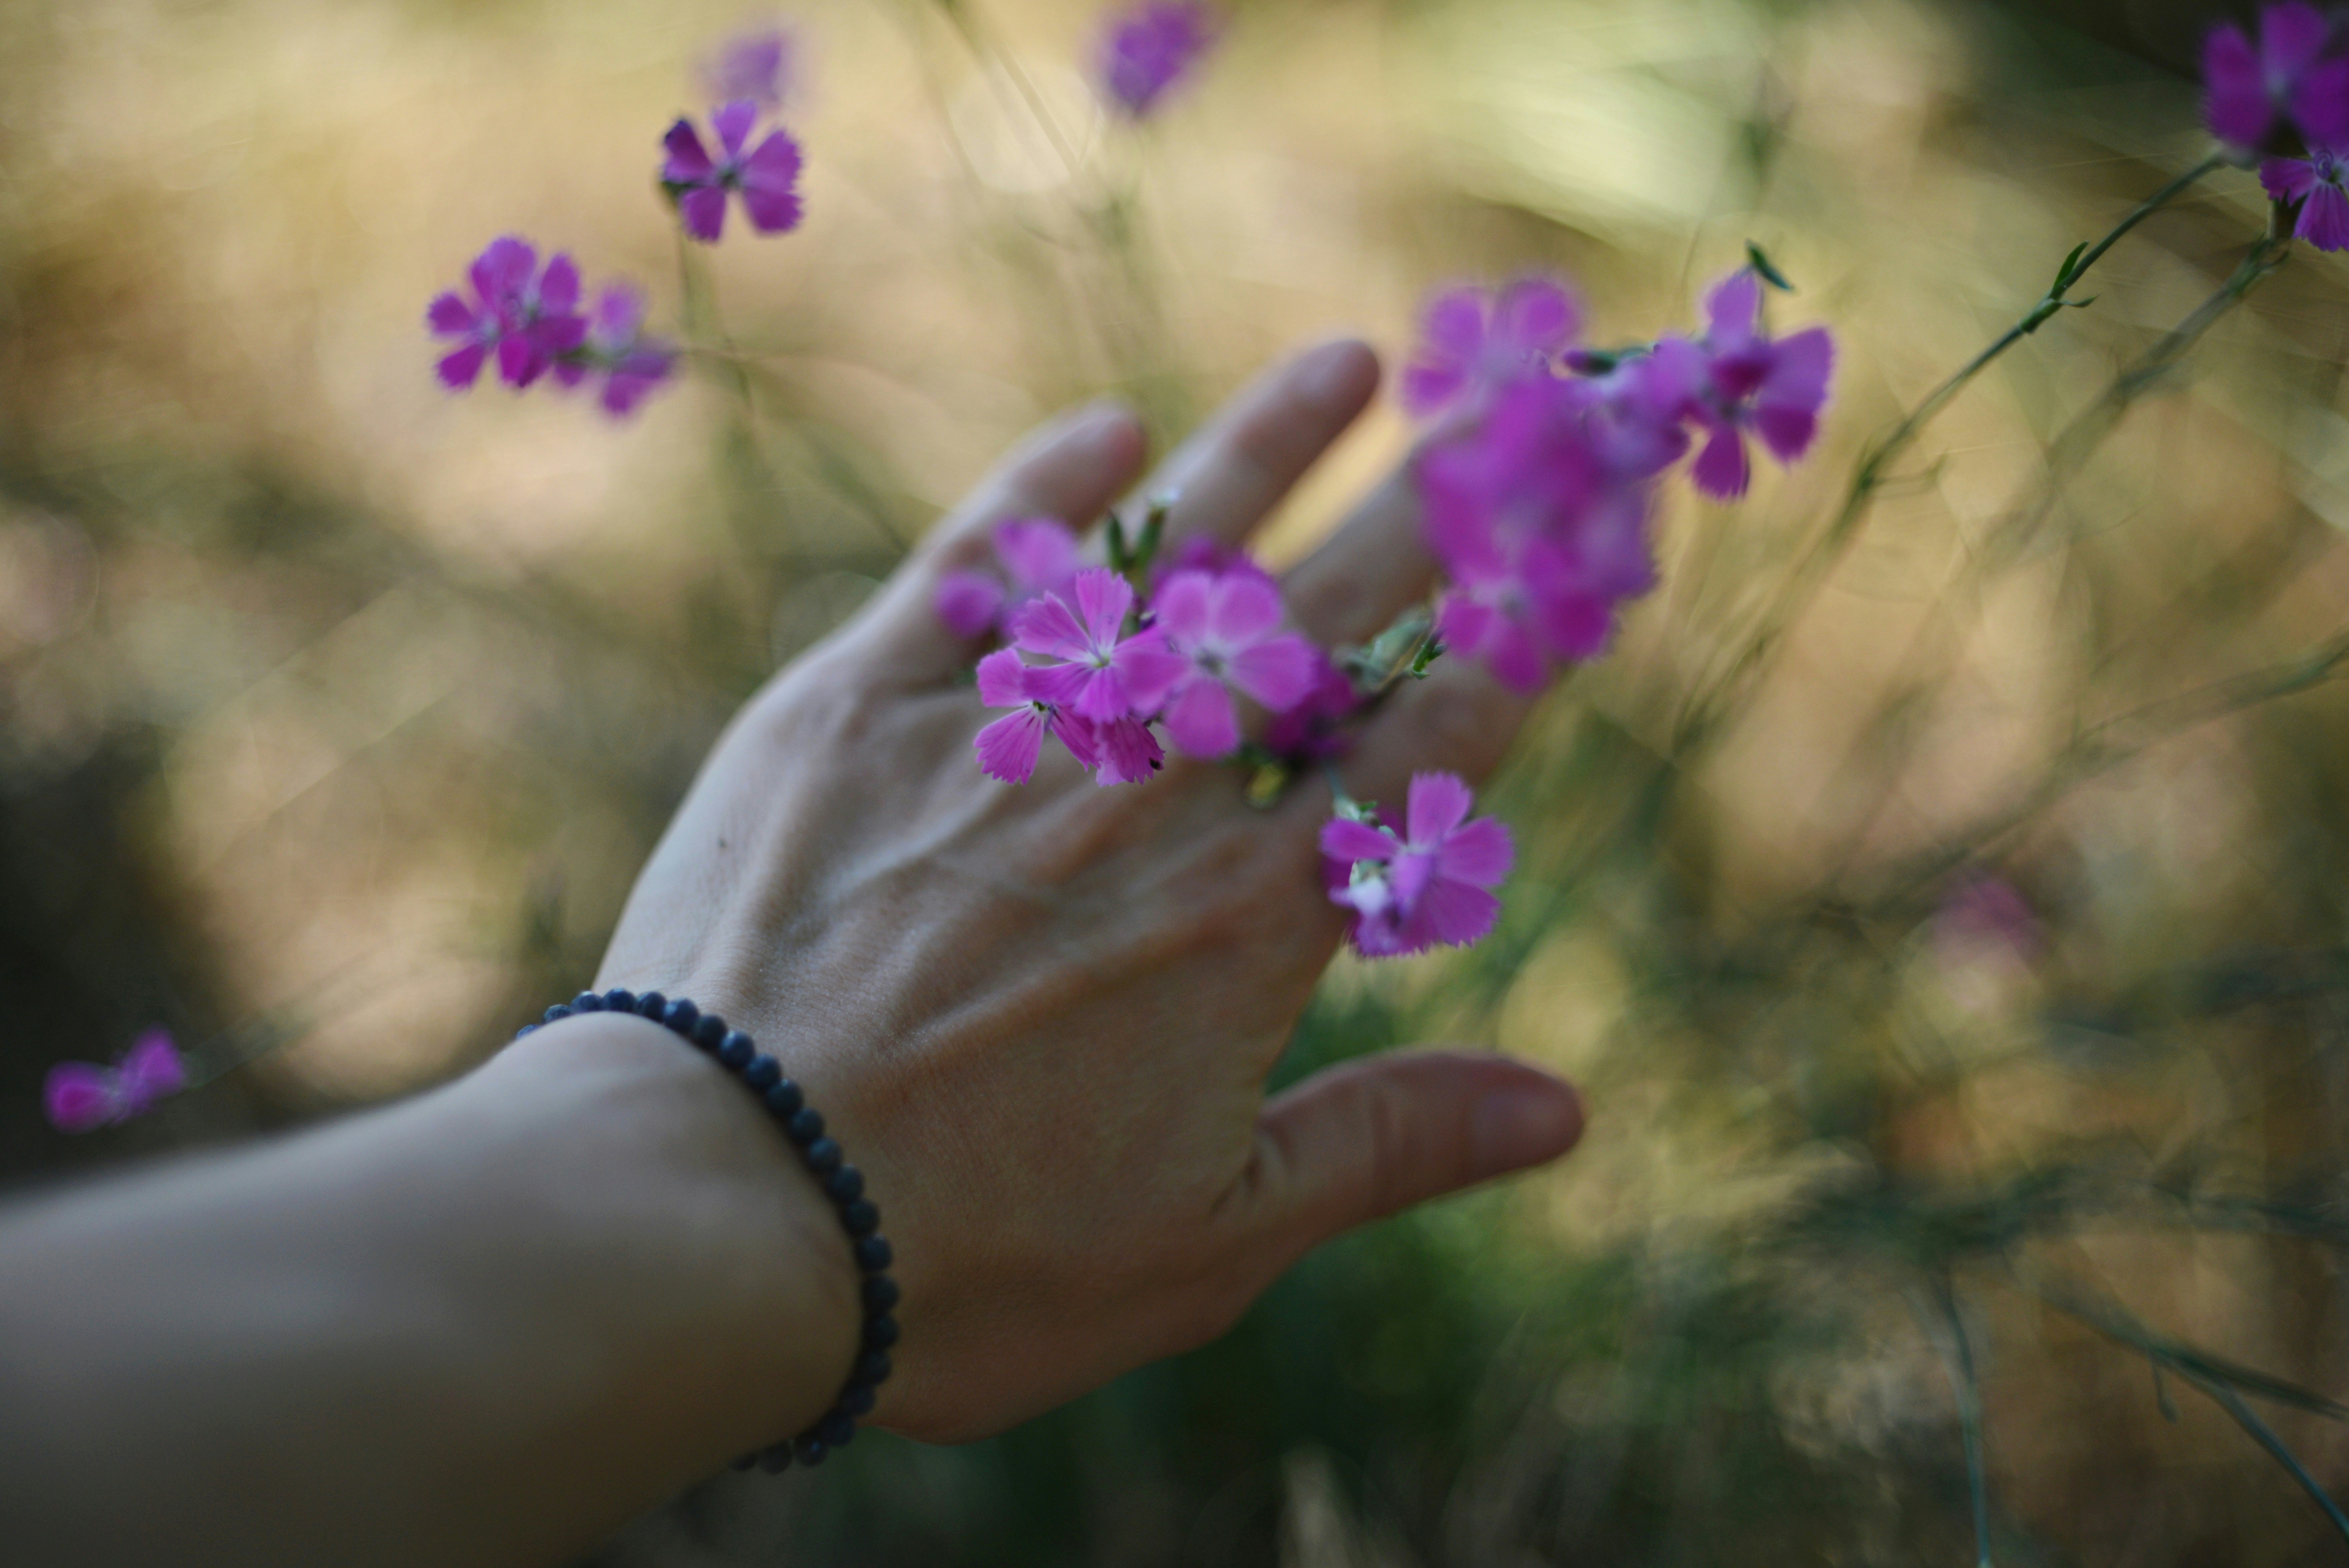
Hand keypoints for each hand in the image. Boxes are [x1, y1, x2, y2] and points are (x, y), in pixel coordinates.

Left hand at [591, 339, 1585, 1442]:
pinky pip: (973, 566)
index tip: (1571, 566)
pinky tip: (1106, 429)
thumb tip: (1565, 1111)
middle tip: (1512, 411)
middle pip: (1324, 621)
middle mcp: (1147, 794)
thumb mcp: (1209, 1242)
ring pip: (1166, 557)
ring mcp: (1001, 733)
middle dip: (1436, 511)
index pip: (1419, 748)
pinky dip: (1044, 489)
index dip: (1513, 650)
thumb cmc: (968, 1261)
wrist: (717, 1216)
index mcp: (1246, 919)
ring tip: (1348, 357)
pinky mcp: (854, 707)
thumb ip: (1389, 1147)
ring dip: (1268, 447)